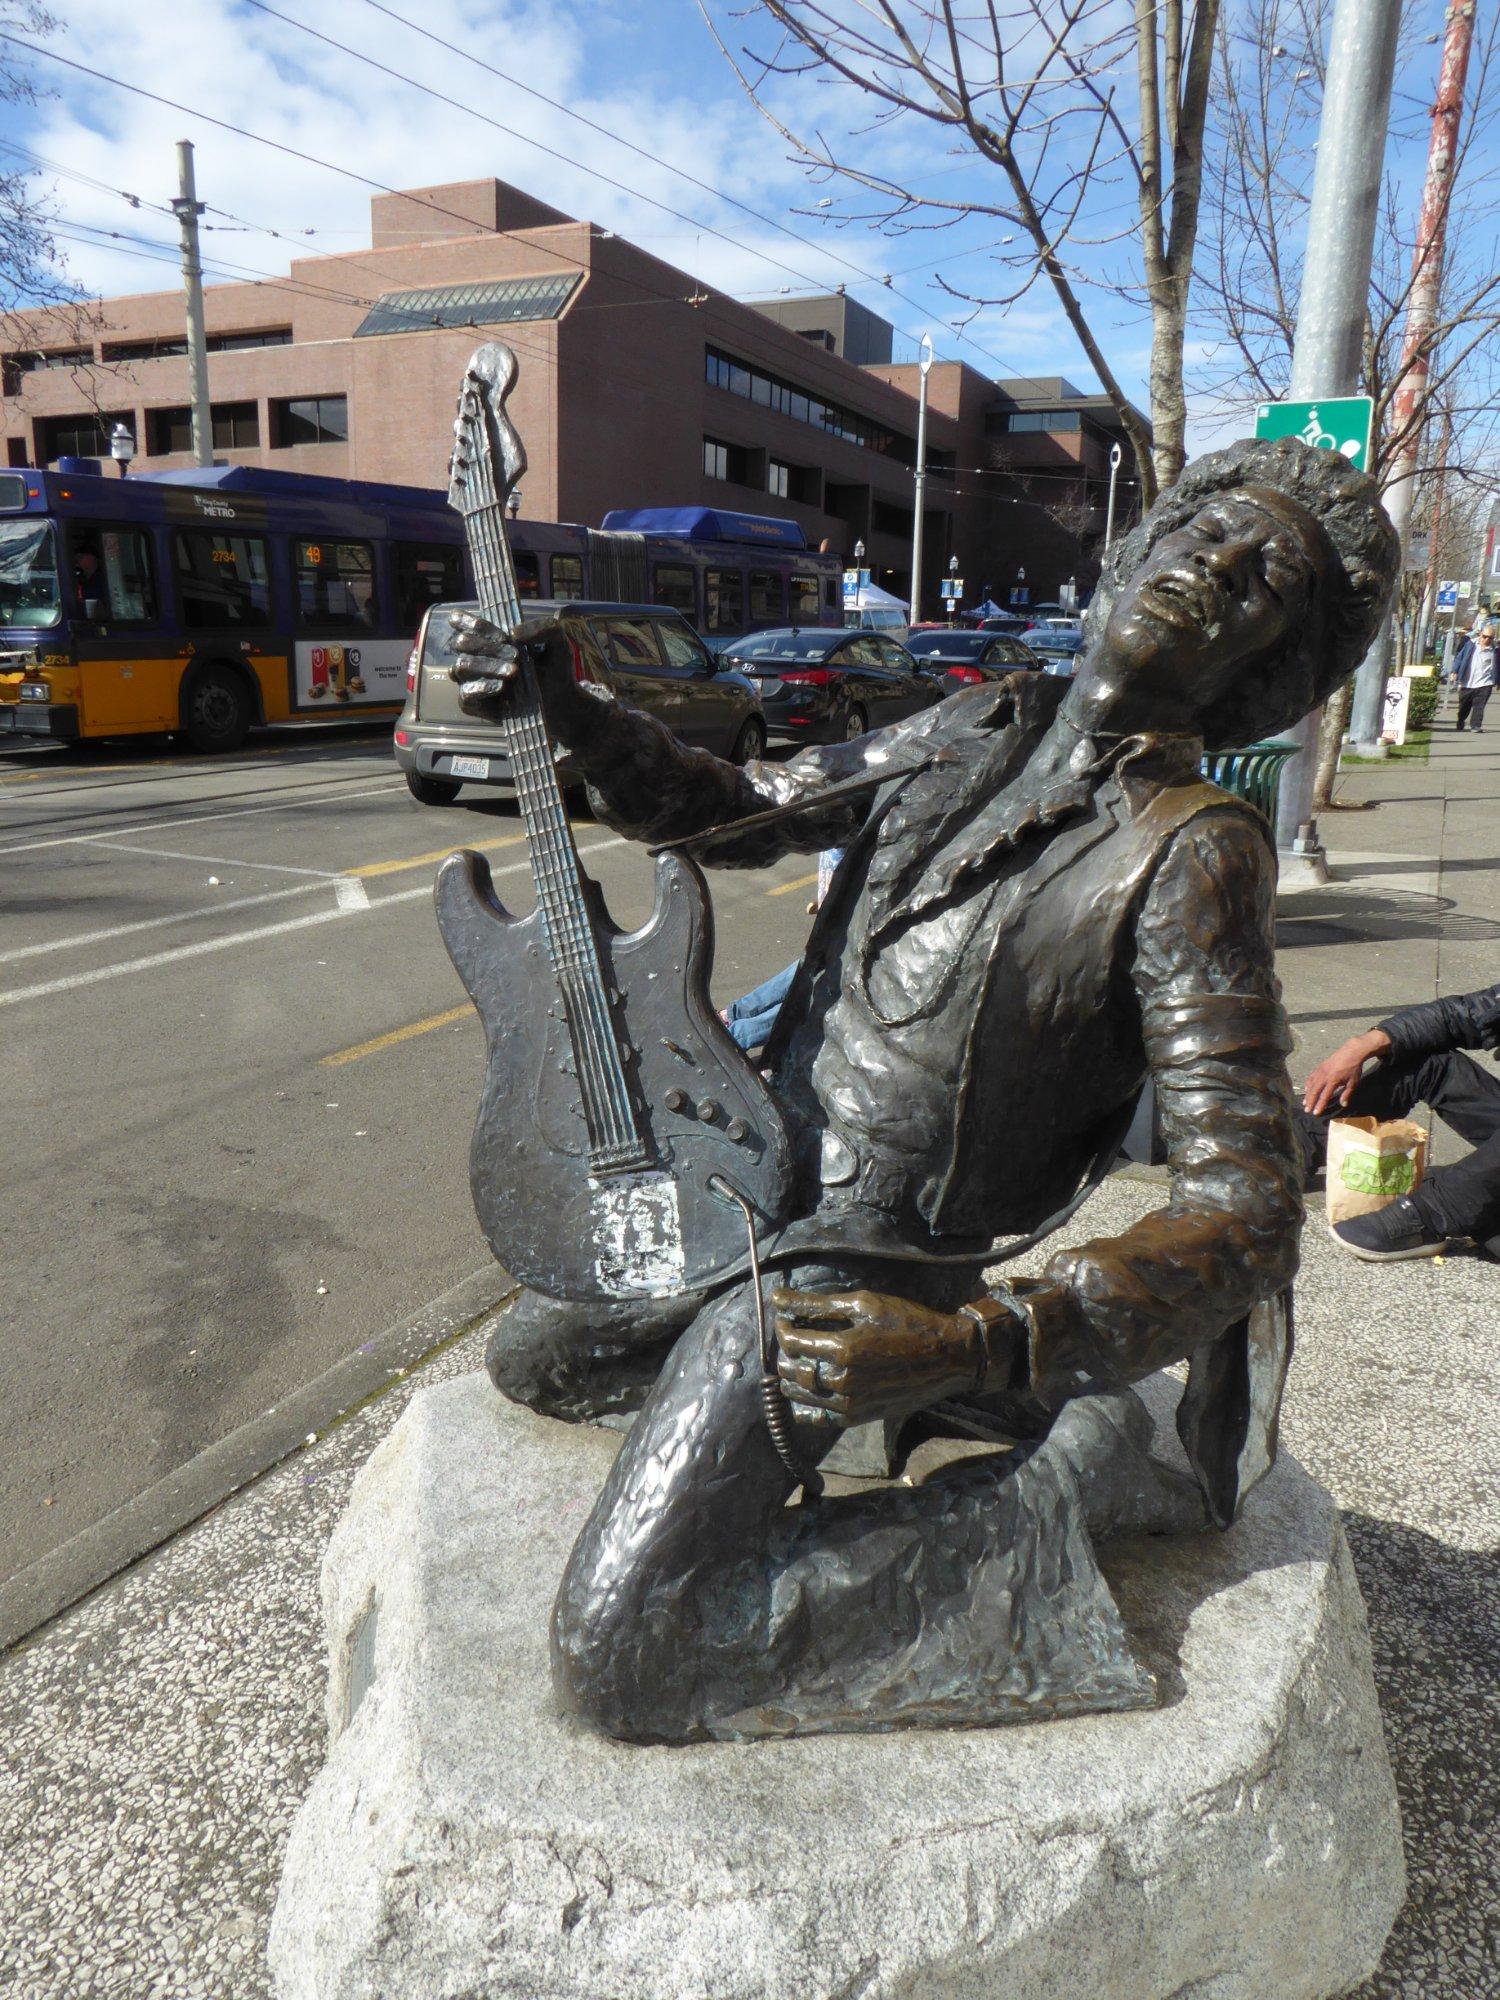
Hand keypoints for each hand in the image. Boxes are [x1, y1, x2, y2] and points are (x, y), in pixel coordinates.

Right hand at [448, 612, 586, 736]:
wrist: (559, 699)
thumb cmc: (553, 666)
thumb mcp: (556, 641)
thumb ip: (541, 628)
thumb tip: (514, 633)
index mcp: (486, 636)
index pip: (459, 621)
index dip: (465, 620)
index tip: (493, 629)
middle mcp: (473, 655)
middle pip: (462, 643)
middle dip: (488, 646)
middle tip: (516, 655)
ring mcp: (470, 679)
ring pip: (462, 666)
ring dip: (488, 666)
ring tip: (514, 671)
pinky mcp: (472, 703)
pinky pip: (465, 694)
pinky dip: (483, 688)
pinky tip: (502, 687)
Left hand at [771, 1286, 996, 1431]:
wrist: (945, 1357)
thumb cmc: (906, 1323)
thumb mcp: (863, 1304)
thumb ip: (816, 1304)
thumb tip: (777, 1297)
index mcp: (842, 1349)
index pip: (790, 1341)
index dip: (782, 1326)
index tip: (787, 1316)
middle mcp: (842, 1382)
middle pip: (790, 1369)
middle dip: (786, 1349)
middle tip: (797, 1334)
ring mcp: (848, 1404)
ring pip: (797, 1394)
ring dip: (792, 1374)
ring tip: (804, 1357)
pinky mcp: (856, 1418)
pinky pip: (815, 1418)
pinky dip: (804, 1403)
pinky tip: (812, 1385)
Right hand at [1302, 1028, 1390, 1114]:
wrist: (1351, 1052)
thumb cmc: (1353, 1068)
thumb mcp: (1353, 1082)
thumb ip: (1346, 1094)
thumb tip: (1343, 1105)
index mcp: (1333, 1081)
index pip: (1324, 1096)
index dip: (1319, 1105)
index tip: (1315, 1113)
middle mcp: (1324, 1076)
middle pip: (1314, 1091)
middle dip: (1310, 1102)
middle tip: (1307, 1110)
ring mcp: (1320, 1071)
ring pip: (1311, 1084)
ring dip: (1307, 1094)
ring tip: (1305, 1102)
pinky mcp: (1319, 1067)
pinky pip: (1311, 1077)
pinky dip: (1308, 1084)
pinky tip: (1307, 1089)